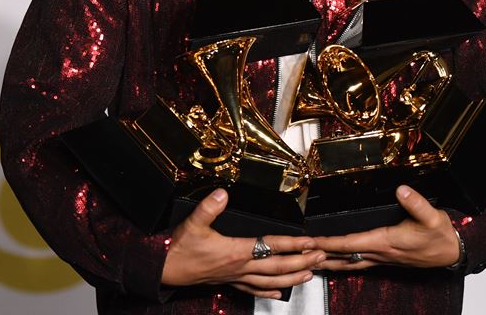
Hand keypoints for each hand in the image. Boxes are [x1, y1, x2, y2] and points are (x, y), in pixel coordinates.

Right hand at [161, 188, 325, 298]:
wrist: (165, 270)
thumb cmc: (179, 248)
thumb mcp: (192, 223)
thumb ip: (209, 207)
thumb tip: (223, 193)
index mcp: (235, 251)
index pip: (271, 246)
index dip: (292, 243)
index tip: (310, 241)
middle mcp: (239, 267)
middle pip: (277, 266)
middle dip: (302, 261)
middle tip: (321, 257)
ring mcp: (236, 277)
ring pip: (270, 281)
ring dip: (292, 278)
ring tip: (310, 274)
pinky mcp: (229, 281)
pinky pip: (254, 289)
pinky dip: (269, 291)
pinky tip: (280, 293)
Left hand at [312, 185, 460, 271]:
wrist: (453, 252)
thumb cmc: (441, 235)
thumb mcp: (431, 216)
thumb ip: (416, 203)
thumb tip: (402, 190)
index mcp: (386, 241)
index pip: (350, 243)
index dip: (329, 242)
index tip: (312, 241)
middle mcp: (381, 253)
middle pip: (344, 256)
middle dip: (321, 255)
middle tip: (299, 253)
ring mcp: (382, 258)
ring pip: (349, 263)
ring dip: (329, 261)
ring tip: (310, 260)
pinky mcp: (386, 259)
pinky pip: (358, 263)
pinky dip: (343, 262)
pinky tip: (337, 262)